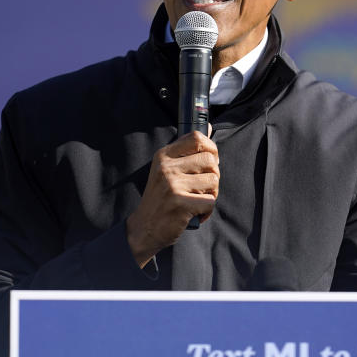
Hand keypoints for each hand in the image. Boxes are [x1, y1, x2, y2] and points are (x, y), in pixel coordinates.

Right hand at [126, 131, 219, 266]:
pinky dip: (207, 210)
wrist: (143, 228)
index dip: (211, 148)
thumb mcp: (166, 170)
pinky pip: (210, 201)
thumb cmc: (160, 199)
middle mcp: (166, 167)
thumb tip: (209, 128)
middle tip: (202, 188)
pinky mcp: (180, 203)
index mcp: (163, 156)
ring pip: (213, 181)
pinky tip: (195, 213)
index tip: (210, 160)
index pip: (196, 138)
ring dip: (211, 194)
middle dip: (213, 175)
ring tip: (196, 200)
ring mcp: (172, 185)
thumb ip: (186, 151)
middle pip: (210, 159)